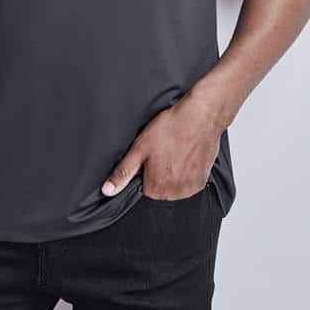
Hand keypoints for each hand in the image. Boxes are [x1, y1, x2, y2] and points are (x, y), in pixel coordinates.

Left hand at [101, 94, 221, 199]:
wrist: (201, 116)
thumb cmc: (171, 128)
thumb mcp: (140, 148)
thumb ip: (123, 172)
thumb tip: (107, 190)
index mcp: (156, 188)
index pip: (142, 189)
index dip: (144, 172)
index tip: (149, 158)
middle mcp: (175, 193)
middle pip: (159, 190)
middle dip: (158, 174)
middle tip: (162, 152)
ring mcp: (190, 188)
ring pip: (174, 187)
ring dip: (173, 174)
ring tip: (174, 152)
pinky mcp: (202, 181)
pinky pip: (188, 183)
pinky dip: (186, 173)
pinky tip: (185, 155)